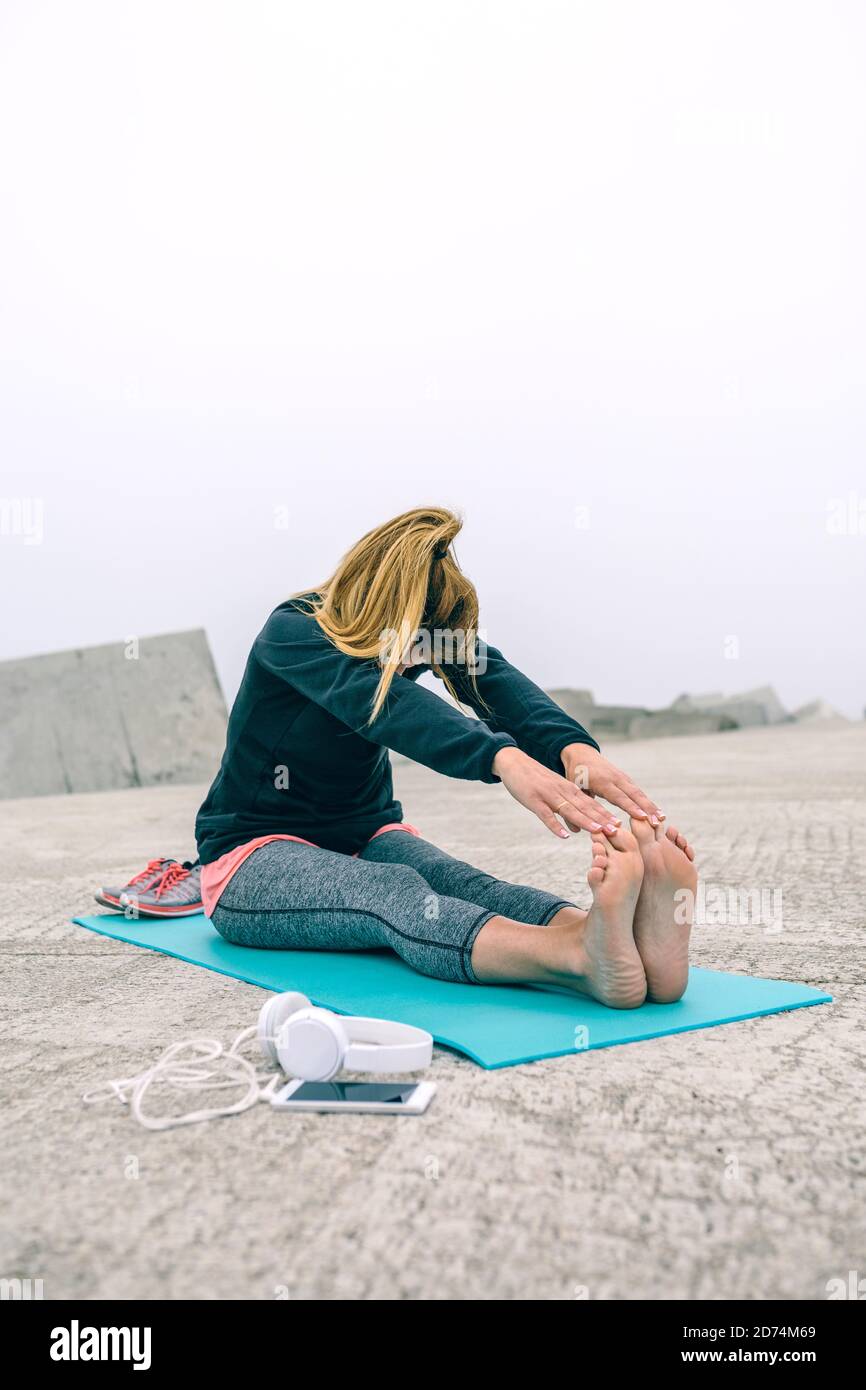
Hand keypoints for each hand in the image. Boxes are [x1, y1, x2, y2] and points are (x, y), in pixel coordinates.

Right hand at [492, 746, 621, 838]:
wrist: (514, 762)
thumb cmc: (535, 780)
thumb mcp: (554, 793)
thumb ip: (566, 810)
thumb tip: (576, 830)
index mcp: (569, 789)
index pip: (591, 804)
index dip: (605, 815)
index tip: (620, 826)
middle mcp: (563, 791)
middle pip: (585, 807)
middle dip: (601, 820)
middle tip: (617, 831)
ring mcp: (548, 795)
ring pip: (570, 810)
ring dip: (584, 821)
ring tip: (598, 832)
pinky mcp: (533, 800)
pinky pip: (546, 814)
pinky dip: (555, 825)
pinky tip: (564, 835)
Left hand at [560, 743, 663, 824]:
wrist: (581, 754)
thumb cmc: (575, 774)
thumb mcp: (572, 789)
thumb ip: (575, 808)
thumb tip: (576, 830)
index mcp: (602, 781)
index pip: (618, 796)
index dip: (630, 807)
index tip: (642, 817)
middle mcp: (615, 778)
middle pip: (634, 794)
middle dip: (647, 808)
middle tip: (657, 821)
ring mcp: (622, 777)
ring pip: (639, 792)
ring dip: (650, 805)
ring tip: (661, 818)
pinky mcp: (625, 779)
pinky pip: (637, 791)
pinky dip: (647, 801)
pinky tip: (656, 811)